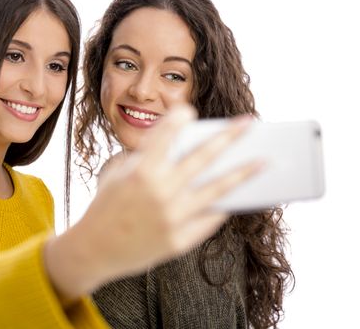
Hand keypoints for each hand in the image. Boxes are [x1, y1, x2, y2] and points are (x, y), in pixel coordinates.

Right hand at [44, 105, 260, 301]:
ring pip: (217, 189)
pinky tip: (237, 196)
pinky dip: (223, 206)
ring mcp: (172, 218)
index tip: (191, 111)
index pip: (168, 132)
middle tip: (249, 123)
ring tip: (264, 161)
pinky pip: (209, 219)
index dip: (180, 117)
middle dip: (229, 136)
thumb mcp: (115, 172)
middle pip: (203, 157)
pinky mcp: (179, 240)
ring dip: (244, 173)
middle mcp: (160, 191)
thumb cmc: (106, 205)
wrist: (94, 248)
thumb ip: (143, 155)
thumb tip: (180, 143)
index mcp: (141, 170)